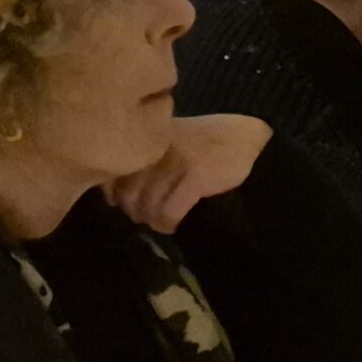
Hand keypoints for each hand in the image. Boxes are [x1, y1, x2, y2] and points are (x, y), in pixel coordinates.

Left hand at [105, 113, 270, 233]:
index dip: (114, 195)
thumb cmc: (207, 142)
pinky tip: (174, 224)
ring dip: (153, 221)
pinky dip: (169, 223)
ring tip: (162, 221)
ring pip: (147, 206)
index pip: (112, 174)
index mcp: (145, 138)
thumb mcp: (168, 143)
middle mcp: (156, 148)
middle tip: (147, 216)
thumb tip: (113, 194)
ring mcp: (175, 162)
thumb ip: (142, 160)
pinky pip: (169, 211)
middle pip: (128, 195)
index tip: (123, 203)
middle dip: (135, 212)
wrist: (249, 138)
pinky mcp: (195, 176)